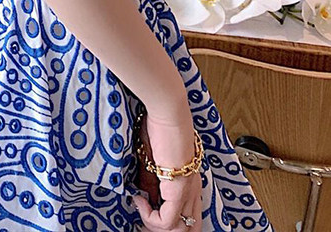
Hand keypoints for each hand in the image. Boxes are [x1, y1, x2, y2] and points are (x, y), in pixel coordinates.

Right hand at [132, 111, 202, 230]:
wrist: (168, 113)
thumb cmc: (160, 127)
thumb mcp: (152, 159)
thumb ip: (150, 181)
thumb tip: (144, 197)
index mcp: (190, 183)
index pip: (186, 217)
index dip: (162, 219)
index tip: (142, 203)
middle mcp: (193, 190)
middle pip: (187, 229)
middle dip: (160, 228)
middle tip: (144, 216)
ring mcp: (188, 191)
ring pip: (180, 230)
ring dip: (155, 225)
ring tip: (141, 208)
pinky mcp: (180, 189)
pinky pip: (168, 221)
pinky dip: (150, 217)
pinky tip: (139, 200)